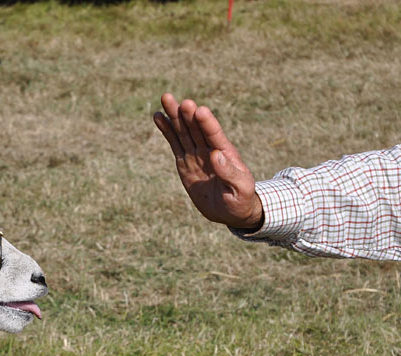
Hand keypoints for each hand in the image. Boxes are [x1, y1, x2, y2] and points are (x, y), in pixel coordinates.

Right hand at [153, 93, 263, 229]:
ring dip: (174, 116)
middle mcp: (209, 149)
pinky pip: (174, 144)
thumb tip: (216, 154)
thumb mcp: (241, 188)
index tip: (199, 110)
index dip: (206, 123)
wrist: (230, 211)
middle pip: (195, 128)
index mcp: (226, 153)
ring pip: (183, 132)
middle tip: (174, 99)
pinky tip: (159, 117)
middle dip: (185, 113)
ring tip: (165, 98)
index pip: (214, 135)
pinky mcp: (185, 162)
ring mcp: (196, 154)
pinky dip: (167, 131)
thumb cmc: (240, 200)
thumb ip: (230, 172)